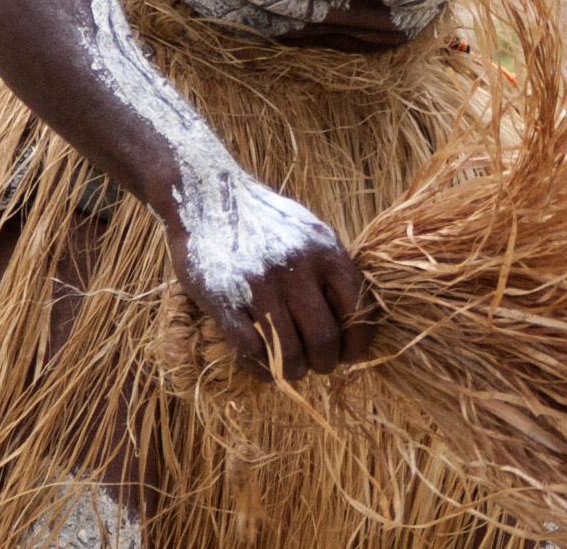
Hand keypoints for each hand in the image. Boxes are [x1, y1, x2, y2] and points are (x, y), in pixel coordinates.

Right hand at [164, 178, 375, 382]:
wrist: (208, 196)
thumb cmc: (264, 219)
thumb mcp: (308, 231)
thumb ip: (330, 268)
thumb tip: (353, 315)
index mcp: (324, 250)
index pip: (358, 308)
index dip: (358, 342)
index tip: (350, 355)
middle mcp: (296, 267)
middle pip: (324, 338)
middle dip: (325, 363)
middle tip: (318, 365)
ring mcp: (259, 284)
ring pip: (288, 353)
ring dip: (293, 371)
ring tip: (292, 369)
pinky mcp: (224, 300)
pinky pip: (251, 351)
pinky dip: (262, 369)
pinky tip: (264, 367)